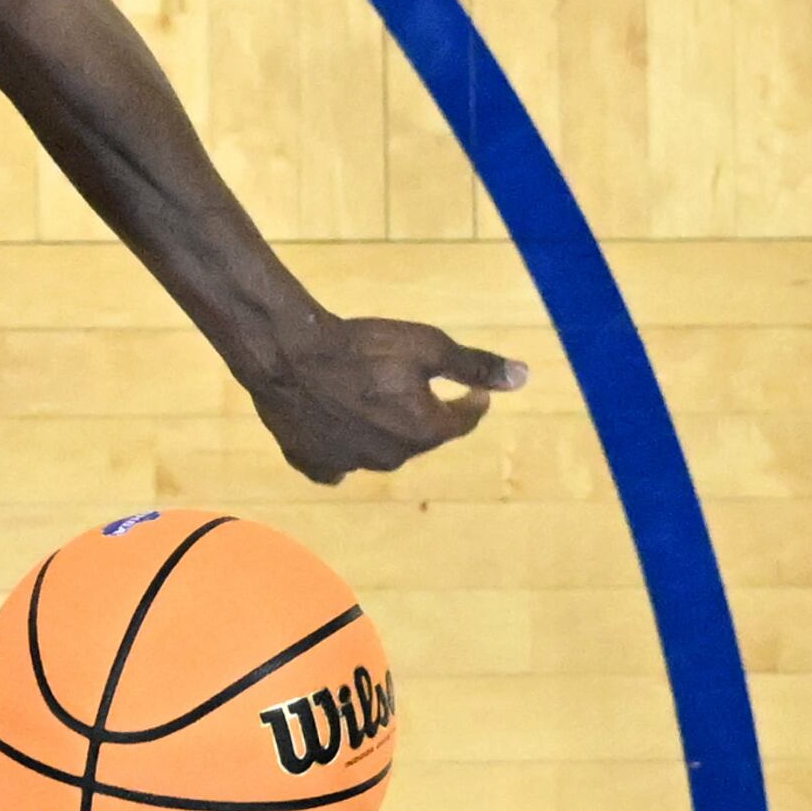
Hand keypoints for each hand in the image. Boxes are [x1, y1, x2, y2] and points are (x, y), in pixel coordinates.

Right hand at [242, 313, 527, 482]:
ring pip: (378, 450)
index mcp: (424, 430)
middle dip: (423, 416)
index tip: (472, 389)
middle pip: (419, 438)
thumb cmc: (361, 346)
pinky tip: (334, 428)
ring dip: (382, 430)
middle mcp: (392, 456)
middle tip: (410, 385)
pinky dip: (340, 450)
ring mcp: (348, 464)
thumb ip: (474, 366)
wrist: (287, 353)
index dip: (471, 403)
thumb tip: (525, 377)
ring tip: (368, 398)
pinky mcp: (310, 461)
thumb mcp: (427, 345)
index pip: (461, 422)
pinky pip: (334, 465)